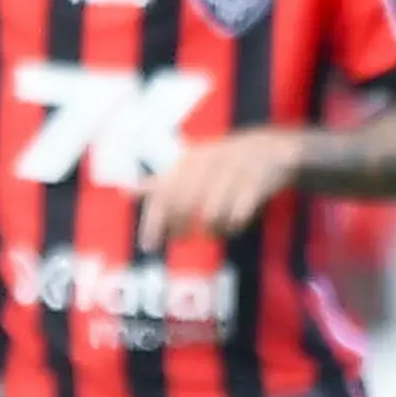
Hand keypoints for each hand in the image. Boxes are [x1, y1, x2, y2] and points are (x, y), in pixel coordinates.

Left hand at [134, 129, 300, 246]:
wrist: (270, 149)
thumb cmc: (221, 163)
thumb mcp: (189, 167)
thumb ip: (160, 182)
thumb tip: (125, 193)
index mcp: (189, 161)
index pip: (162, 194)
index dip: (153, 222)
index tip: (147, 246)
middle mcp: (208, 164)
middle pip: (184, 205)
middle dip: (179, 228)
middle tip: (179, 240)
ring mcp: (233, 173)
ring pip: (211, 214)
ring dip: (209, 230)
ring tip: (208, 233)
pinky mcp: (255, 184)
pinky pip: (237, 216)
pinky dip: (231, 228)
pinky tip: (229, 228)